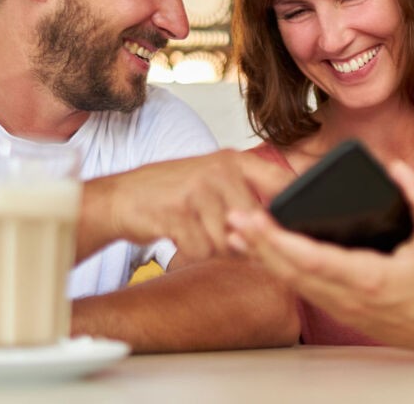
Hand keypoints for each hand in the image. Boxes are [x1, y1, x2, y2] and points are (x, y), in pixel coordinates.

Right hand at [89, 150, 294, 262]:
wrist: (121, 198)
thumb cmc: (172, 195)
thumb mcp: (214, 183)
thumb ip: (249, 199)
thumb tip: (286, 232)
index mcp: (235, 161)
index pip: (283, 184)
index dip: (292, 213)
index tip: (290, 232)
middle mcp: (220, 170)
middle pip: (255, 225)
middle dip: (241, 242)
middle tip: (217, 236)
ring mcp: (198, 189)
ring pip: (228, 242)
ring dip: (212, 248)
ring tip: (194, 232)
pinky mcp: (177, 211)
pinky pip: (202, 250)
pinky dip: (191, 252)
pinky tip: (178, 236)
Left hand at [226, 161, 413, 352]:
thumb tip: (397, 168)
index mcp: (372, 279)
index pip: (318, 261)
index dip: (284, 243)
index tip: (259, 222)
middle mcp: (350, 297)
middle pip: (292, 272)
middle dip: (259, 245)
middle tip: (234, 219)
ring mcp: (340, 307)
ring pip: (290, 282)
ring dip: (261, 257)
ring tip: (235, 232)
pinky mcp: (336, 309)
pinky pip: (298, 287)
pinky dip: (275, 268)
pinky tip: (258, 251)